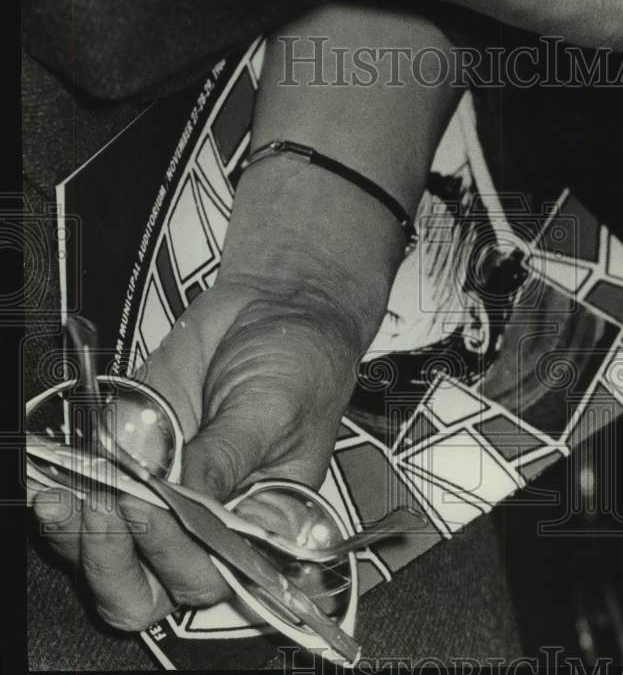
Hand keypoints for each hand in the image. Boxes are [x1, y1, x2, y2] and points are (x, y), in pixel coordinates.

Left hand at [30, 0, 448, 630]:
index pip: (230, 579)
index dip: (181, 571)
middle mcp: (234, 507)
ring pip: (124, 540)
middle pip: (162, 572)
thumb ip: (249, 448)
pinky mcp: (155, 444)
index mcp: (285, 509)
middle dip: (120, 553)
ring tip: (73, 492)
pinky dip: (74, 485)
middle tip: (101, 511)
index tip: (142, 536)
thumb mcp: (290, 383)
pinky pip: (104, 487)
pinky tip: (62, 468)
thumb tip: (204, 504)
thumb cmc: (319, 333)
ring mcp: (188, 480)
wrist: (297, 284)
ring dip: (87, 526)